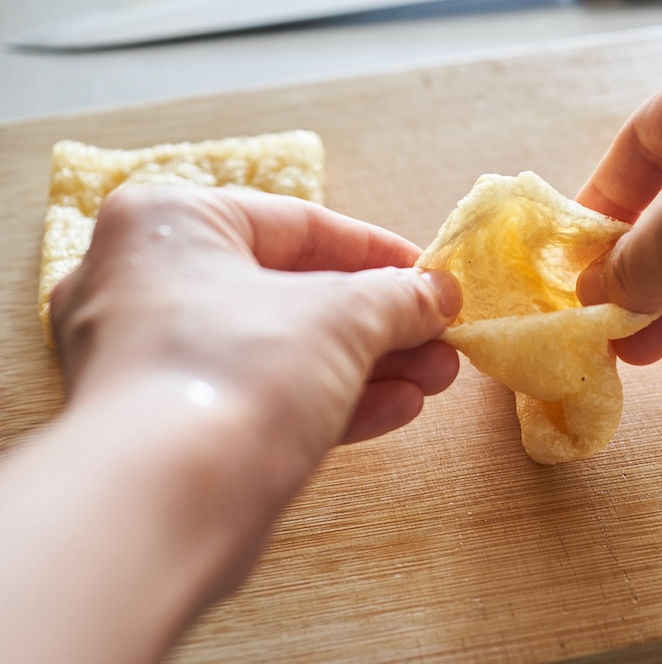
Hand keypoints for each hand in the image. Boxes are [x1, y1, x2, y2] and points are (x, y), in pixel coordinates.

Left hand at [52, 184, 461, 448]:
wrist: (161, 509)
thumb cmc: (241, 372)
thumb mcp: (342, 316)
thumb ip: (398, 296)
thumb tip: (439, 294)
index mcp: (171, 224)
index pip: (296, 224)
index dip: (378, 252)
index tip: (432, 276)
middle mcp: (146, 284)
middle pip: (293, 292)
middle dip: (381, 321)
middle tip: (442, 337)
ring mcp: (152, 362)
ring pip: (283, 350)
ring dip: (368, 364)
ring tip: (437, 378)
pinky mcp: (172, 426)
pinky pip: (262, 396)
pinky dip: (329, 399)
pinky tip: (398, 409)